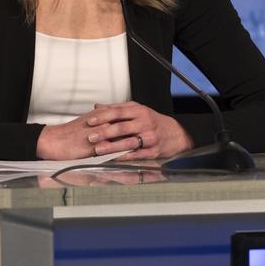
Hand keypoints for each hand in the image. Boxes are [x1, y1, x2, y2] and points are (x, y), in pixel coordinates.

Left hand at [36, 102, 193, 159]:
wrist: (174, 133)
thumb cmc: (152, 121)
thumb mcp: (137, 110)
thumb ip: (117, 109)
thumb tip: (97, 107)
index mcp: (140, 111)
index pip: (118, 112)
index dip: (103, 116)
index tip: (90, 121)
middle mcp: (146, 123)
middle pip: (122, 127)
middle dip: (104, 132)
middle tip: (90, 137)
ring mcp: (150, 137)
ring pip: (128, 142)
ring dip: (112, 147)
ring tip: (98, 149)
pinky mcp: (153, 151)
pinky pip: (136, 155)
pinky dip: (123, 157)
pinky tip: (112, 158)